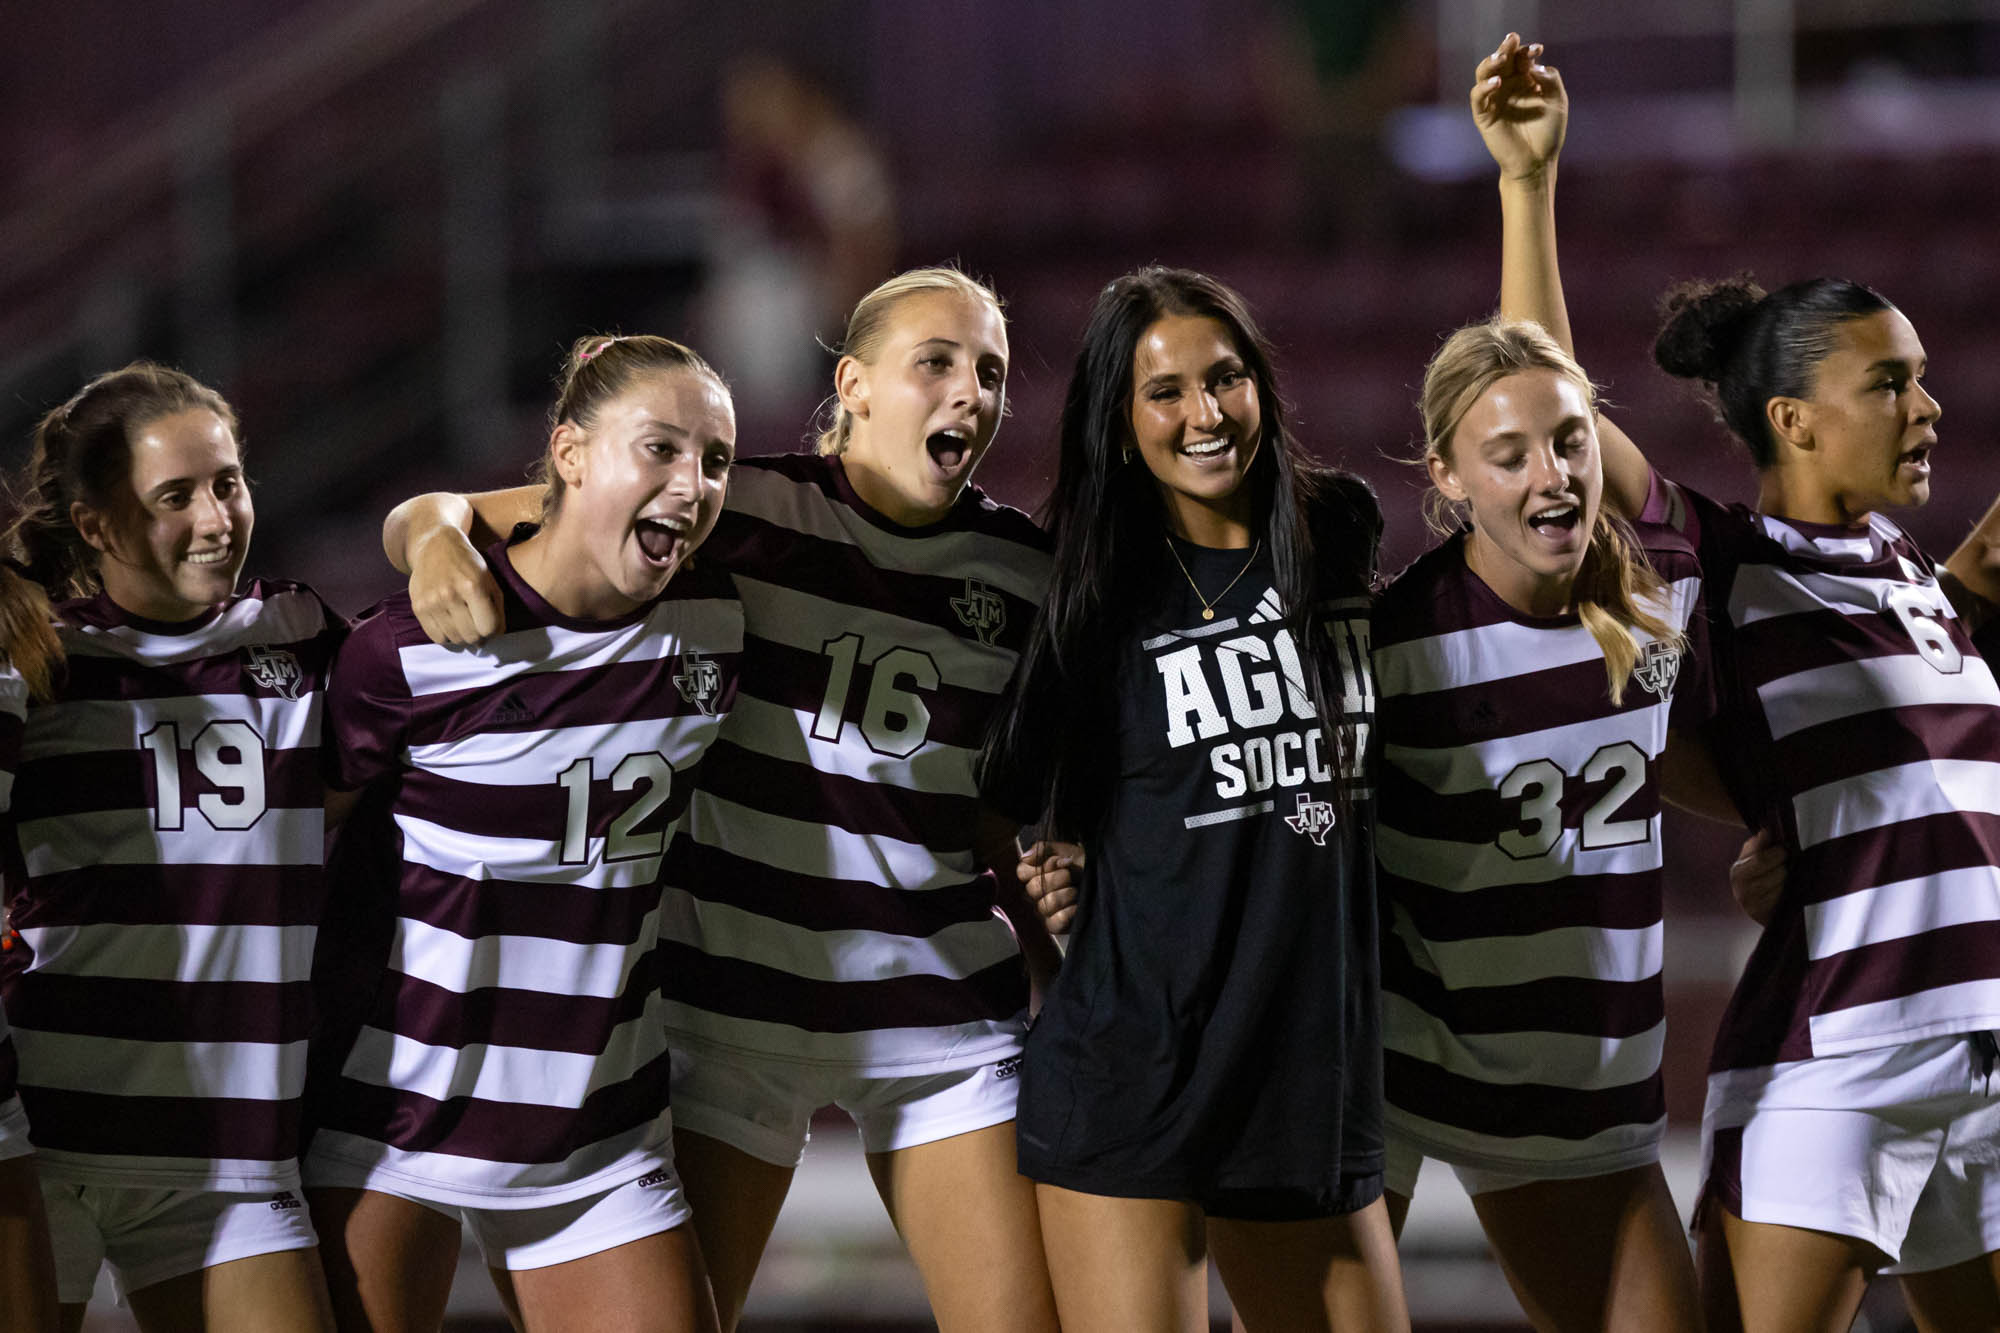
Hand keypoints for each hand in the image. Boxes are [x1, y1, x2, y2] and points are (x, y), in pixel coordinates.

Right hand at [409, 525, 503, 645]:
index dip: (493, 630)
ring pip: (455, 639)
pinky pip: (437, 637)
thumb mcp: (489, 580)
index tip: (491, 625)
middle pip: (472, 636)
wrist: (436, 546)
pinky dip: (447, 636)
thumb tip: (496, 636)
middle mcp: (450, 594)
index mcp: (472, 585)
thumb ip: (497, 609)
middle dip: (479, 635)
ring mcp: (431, 602)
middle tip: (477, 624)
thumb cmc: (468, 564)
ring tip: (464, 622)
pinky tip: (450, 623)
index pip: (488, 627)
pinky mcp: (418, 607)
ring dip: (463, 635)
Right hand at [1019, 841, 1084, 935]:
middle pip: (1033, 888)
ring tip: (1078, 890)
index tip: (1060, 862)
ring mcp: (1045, 911)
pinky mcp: (1056, 926)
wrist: (1106, 878)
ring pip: (1046, 905)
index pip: (1022, 872)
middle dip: (1057, 879)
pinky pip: (1055, 922)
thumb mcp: (1065, 849)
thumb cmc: (1083, 863)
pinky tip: (1078, 905)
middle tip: (1071, 875)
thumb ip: (1043, 849)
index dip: (1043, 866)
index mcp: (1034, 875)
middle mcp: (1037, 894)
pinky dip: (1070, 912)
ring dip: (1067, 894)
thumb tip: (1025, 858)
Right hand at [1471, 32, 1566, 184]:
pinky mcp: (1484, 115)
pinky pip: (1478, 96)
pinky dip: (1484, 87)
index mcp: (1525, 81)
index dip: (1527, 51)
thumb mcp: (1557, 101)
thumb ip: (1549, 79)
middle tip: (1512, 40)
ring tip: (1502, 57)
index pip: (1521, 58)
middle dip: (1506, 48)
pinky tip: (1497, 82)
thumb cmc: (1548, 133)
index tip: (1538, 50)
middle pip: (1501, 61)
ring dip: (1491, 62)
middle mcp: (1508, 87)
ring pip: (1485, 74)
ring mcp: (1494, 100)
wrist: (1536, 162)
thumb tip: (1533, 65)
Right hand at [1728, 827, 1786, 926]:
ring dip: (1791, 881)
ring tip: (1788, 880)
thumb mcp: (1752, 857)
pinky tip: (1789, 893)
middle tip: (1788, 866)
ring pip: (1784, 887)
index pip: (1761, 859)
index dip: (1778, 853)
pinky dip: (1791, 895)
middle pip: (1777, 873)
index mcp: (1738, 872)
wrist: (1757, 906)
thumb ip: (1759, 843)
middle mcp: (1741, 892)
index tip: (1784, 851)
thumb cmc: (1757, 876)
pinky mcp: (1765, 918)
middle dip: (1786, 867)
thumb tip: (1766, 832)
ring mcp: (1753, 908)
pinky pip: (1787, 901)